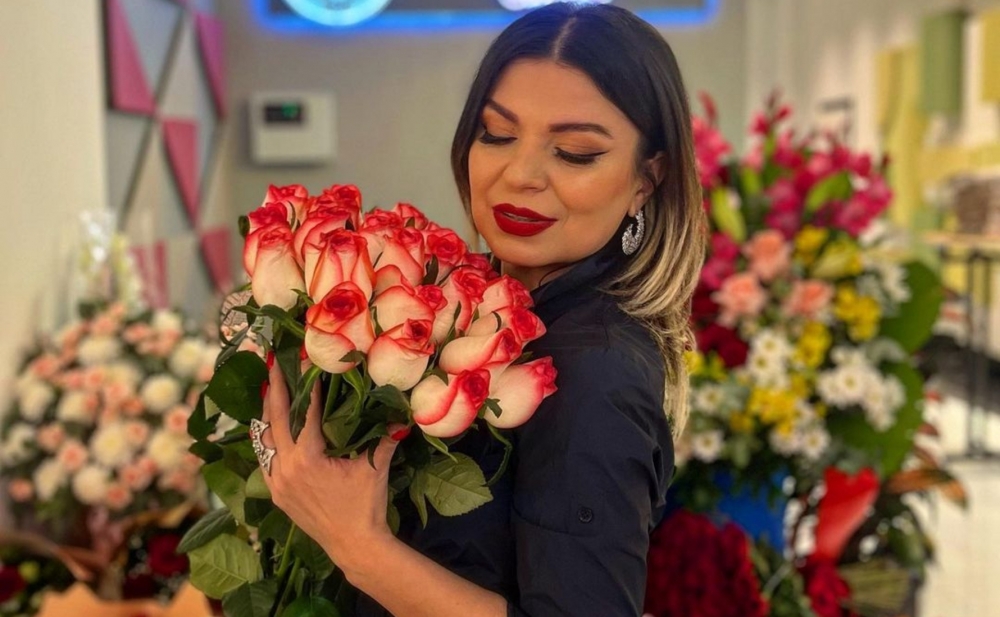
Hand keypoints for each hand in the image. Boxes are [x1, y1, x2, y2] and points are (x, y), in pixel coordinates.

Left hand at [258, 360, 402, 567]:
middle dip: (274, 391)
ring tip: (267, 389)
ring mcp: (278, 482)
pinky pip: (264, 460)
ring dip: (266, 414)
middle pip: (275, 421)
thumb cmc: (365, 505)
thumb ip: (385, 438)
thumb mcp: (374, 468)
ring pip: (264, 440)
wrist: (354, 544)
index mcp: (308, 458)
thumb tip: (404, 414)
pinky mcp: (276, 494)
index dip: (305, 387)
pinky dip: (266, 441)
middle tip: (272, 365)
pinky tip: (268, 428)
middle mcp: (286, 468)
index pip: (304, 413)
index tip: (303, 363)